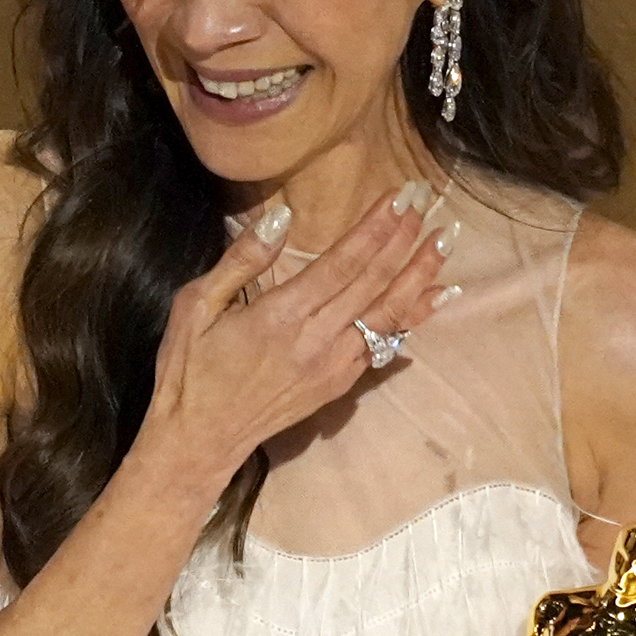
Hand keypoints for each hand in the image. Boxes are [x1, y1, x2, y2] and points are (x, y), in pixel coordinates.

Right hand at [135, 185, 458, 480]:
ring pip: (389, 314)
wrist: (199, 440)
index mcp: (281, 316)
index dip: (376, 228)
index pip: (342, 263)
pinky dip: (414, 316)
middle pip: (374, 282)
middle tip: (429, 201)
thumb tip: (282, 217)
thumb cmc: (190, 370)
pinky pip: (385, 343)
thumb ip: (242, 260)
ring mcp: (334, 366)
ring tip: (446, 240)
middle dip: (404, 239)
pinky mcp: (339, 384)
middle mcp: (316, 341)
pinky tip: (436, 294)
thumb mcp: (196, 306)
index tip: (401, 195)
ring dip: (420, 274)